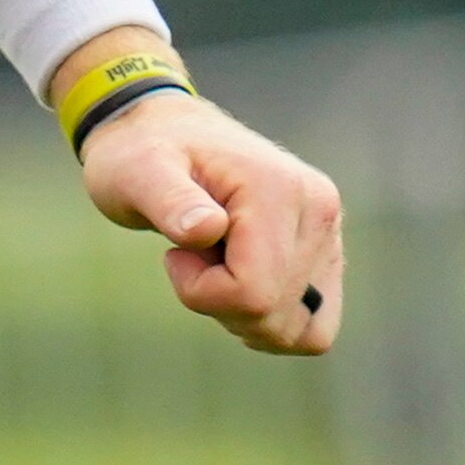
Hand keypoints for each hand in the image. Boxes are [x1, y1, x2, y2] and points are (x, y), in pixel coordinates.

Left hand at [78, 85, 342, 354]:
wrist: (164, 133)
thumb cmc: (140, 154)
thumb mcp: (136, 174)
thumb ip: (169, 201)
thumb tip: (206, 229)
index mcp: (278, 189)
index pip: (253, 292)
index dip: (200, 292)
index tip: (175, 253)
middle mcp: (319, 209)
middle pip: (276, 317)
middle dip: (220, 304)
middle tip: (194, 254)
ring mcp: (328, 232)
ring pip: (302, 331)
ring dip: (246, 317)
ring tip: (217, 264)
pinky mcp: (326, 252)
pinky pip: (316, 325)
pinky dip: (273, 323)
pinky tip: (238, 288)